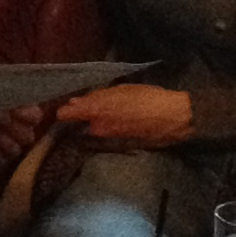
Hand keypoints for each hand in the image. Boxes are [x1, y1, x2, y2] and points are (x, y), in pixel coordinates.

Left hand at [53, 81, 193, 145]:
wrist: (171, 119)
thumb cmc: (147, 97)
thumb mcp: (120, 90)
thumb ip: (96, 97)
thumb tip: (76, 102)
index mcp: (95, 109)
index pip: (66, 114)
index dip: (63, 110)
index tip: (64, 106)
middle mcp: (97, 127)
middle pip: (81, 121)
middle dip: (84, 115)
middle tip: (94, 104)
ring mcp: (107, 139)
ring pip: (94, 128)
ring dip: (97, 122)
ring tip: (112, 111)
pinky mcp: (117, 146)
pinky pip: (106, 135)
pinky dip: (109, 128)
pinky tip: (120, 121)